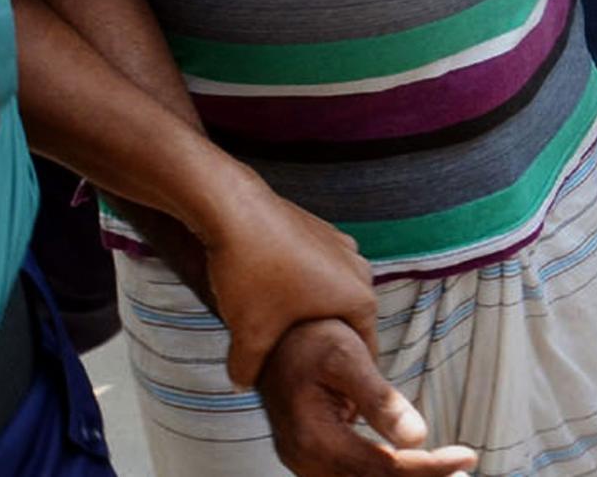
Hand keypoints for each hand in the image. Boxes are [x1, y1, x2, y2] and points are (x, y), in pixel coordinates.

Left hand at [202, 180, 381, 389]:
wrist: (233, 208)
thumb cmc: (252, 273)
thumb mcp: (250, 334)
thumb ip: (250, 371)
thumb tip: (242, 384)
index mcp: (359, 300)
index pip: (363, 352)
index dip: (342, 374)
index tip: (322, 388)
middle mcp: (359, 269)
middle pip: (346, 321)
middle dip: (322, 341)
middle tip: (295, 360)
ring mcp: (340, 244)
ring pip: (330, 292)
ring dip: (309, 309)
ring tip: (277, 323)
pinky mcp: (318, 227)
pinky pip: (316, 268)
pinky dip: (298, 282)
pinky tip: (268, 289)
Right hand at [256, 319, 478, 476]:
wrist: (273, 336)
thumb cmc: (310, 338)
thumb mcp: (346, 356)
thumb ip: (379, 399)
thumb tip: (418, 437)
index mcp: (314, 439)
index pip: (382, 468)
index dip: (427, 467)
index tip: (467, 456)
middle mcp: (306, 461)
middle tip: (466, 472)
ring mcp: (306, 464)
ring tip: (448, 471)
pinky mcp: (313, 458)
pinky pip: (354, 474)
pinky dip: (386, 473)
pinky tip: (414, 466)